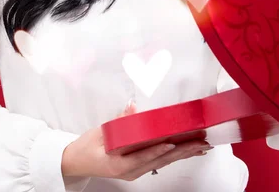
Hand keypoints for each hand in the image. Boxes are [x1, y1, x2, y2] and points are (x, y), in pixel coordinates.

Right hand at [61, 100, 212, 180]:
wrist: (77, 162)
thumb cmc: (86, 148)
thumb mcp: (100, 132)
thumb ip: (119, 121)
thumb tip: (133, 108)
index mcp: (118, 164)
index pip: (142, 156)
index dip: (157, 149)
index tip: (171, 142)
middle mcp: (130, 171)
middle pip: (160, 160)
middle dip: (182, 151)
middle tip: (200, 142)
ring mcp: (136, 171)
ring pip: (164, 161)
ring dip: (184, 153)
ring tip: (201, 146)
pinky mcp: (139, 167)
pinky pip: (161, 161)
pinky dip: (176, 155)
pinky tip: (189, 151)